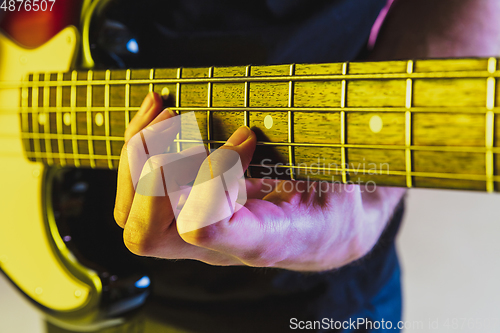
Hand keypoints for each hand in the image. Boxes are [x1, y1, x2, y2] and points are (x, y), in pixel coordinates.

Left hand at [114, 92, 405, 270]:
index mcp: (258, 242)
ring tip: (167, 110)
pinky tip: (158, 108)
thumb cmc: (333, 209)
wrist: (325, 229)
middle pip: (145, 235)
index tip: (247, 137)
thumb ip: (307, 167)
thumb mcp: (338, 189)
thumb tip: (256, 130)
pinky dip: (140, 142)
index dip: (211, 177)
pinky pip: (139, 187)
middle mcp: (215, 245)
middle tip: (183, 127)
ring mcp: (193, 229)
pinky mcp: (184, 209)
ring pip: (130, 213)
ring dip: (138, 154)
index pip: (203, 229)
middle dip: (151, 176)